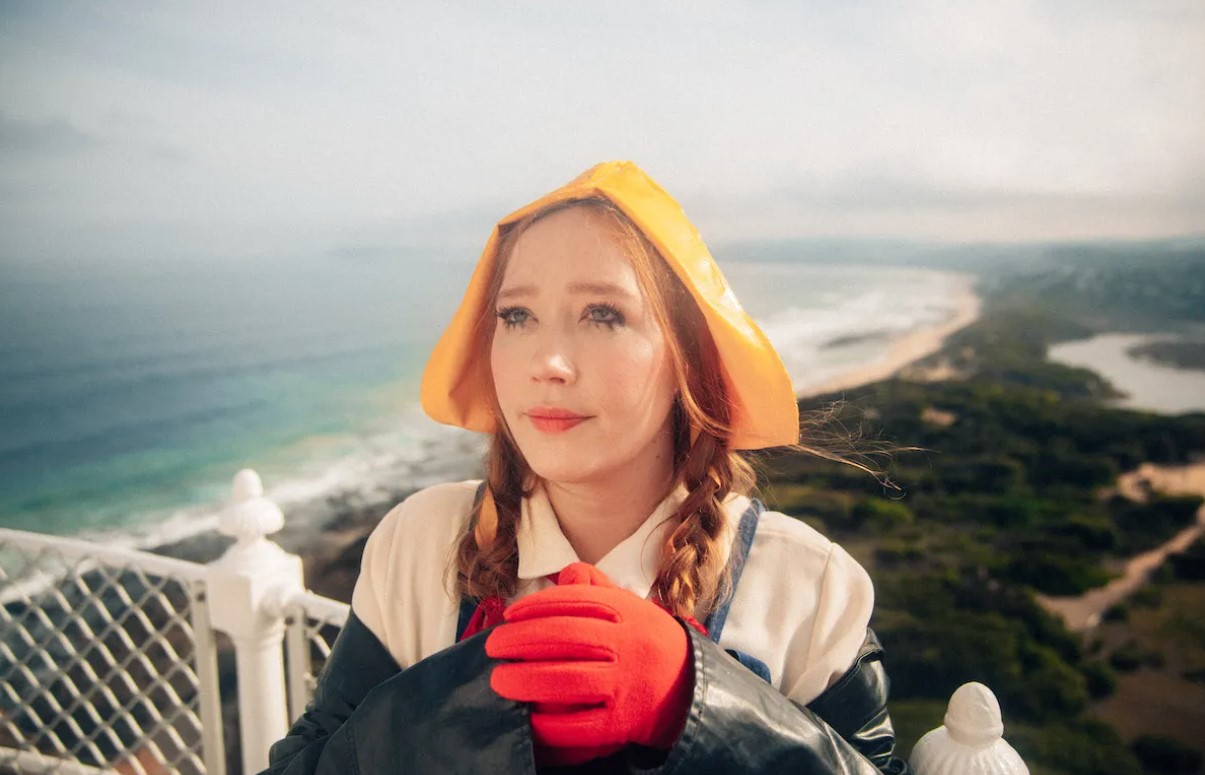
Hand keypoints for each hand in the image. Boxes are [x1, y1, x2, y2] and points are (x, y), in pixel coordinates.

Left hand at [485, 562, 693, 762]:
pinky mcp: (622, 724)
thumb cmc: (647, 642)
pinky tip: (526, 717)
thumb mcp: (631, 607)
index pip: (573, 602)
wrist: (691, 688)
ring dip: (525, 680)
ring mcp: (625, 686)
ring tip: (498, 679)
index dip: (534, 607)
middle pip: (565, 638)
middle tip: (492, 646)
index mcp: (628, 613)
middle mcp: (628, 646)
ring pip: (567, 682)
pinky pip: (579, 727)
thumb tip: (563, 574)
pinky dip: (549, 724)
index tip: (508, 615)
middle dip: (520, 641)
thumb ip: (597, 588)